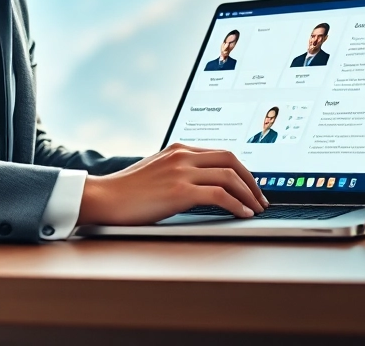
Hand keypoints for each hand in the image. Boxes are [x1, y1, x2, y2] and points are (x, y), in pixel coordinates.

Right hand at [77, 143, 267, 225]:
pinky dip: (236, 205)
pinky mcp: (179, 190)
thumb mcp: (156, 172)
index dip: (242, 170)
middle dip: (252, 180)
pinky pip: (219, 194)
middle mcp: (182, 155)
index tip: (251, 185)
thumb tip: (202, 185)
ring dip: (249, 194)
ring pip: (230, 176)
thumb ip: (178, 171)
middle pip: (231, 160)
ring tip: (256, 208)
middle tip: (260, 197)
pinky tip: (242, 214)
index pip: (221, 153)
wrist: (104, 197)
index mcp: (178, 149)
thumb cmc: (127, 191)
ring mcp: (181, 171)